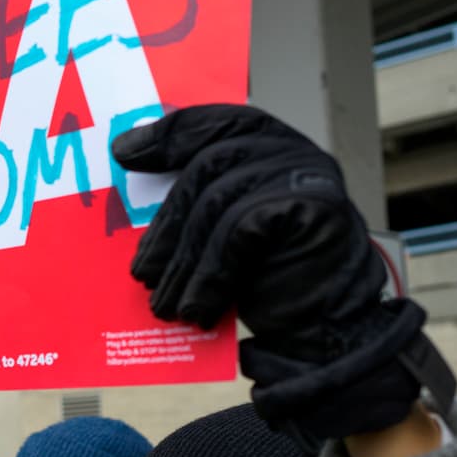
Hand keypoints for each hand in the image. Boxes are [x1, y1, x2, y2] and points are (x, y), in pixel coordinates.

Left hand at [113, 104, 454, 446]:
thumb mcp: (229, 239)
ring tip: (163, 304)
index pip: (217, 123)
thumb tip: (137, 202)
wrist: (332, 333)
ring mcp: (306, 174)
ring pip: (217, 202)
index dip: (169, 134)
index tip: (124, 154)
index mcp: (273, 149)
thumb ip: (202, 208)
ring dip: (182, 261)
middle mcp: (293, 152)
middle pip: (208, 165)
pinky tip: (196, 310)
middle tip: (141, 272)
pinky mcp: (311, 204)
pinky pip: (237, 231)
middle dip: (167, 223)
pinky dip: (208, 275)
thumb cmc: (276, 285)